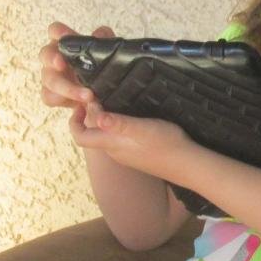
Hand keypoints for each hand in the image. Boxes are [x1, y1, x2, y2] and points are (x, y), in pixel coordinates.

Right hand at [39, 22, 113, 109]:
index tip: (63, 36)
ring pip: (49, 79)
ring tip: (87, 95)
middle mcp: (54, 58)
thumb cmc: (99, 68)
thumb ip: (105, 41)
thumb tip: (100, 33)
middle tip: (62, 63)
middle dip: (53, 59)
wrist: (98, 94)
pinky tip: (79, 104)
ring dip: (67, 87)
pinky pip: (48, 96)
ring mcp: (50, 76)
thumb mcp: (106, 54)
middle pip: (46, 54)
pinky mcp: (51, 94)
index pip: (55, 31)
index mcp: (64, 44)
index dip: (58, 32)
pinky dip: (63, 100)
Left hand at [69, 103, 193, 181]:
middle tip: (98, 96)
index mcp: (111, 144)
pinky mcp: (136, 155)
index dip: (74, 121)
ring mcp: (125, 155)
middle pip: (91, 135)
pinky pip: (118, 140)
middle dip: (90, 116)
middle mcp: (114, 151)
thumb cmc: (165, 143)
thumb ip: (119, 123)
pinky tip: (129, 117)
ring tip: (112, 102)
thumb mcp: (142, 128)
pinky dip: (115, 127)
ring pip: (105, 137)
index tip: (82, 103)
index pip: (80, 136)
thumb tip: (97, 116)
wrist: (186, 164)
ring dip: (103, 121)